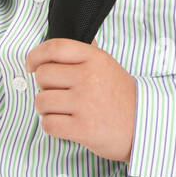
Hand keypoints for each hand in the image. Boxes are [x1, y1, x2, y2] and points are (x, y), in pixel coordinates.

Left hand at [24, 38, 137, 162]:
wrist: (144, 126)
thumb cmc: (123, 98)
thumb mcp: (107, 66)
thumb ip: (83, 56)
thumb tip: (56, 48)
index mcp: (94, 59)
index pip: (55, 48)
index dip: (36, 55)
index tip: (31, 65)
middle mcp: (89, 78)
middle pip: (43, 75)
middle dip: (43, 86)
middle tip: (56, 92)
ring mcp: (85, 103)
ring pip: (41, 101)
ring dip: (46, 108)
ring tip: (61, 110)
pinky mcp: (83, 128)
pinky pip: (48, 124)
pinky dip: (51, 126)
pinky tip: (64, 124)